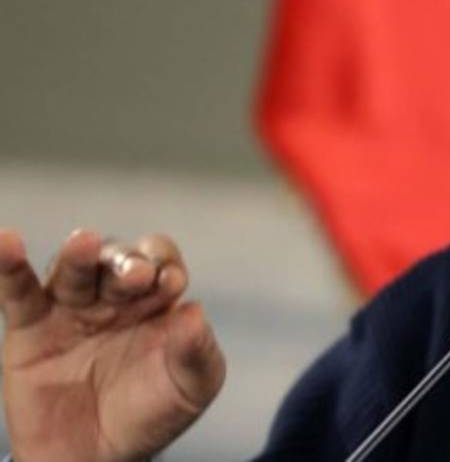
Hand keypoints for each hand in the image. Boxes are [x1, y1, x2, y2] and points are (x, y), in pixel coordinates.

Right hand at [0, 229, 224, 461]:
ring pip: (74, 270)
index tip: (170, 283)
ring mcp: (71, 309)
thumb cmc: (151, 415)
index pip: (161, 262)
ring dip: (81, 256)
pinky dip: (8, 265)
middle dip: (127, 263)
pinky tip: (6, 242)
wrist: (97, 460)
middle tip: (135, 276)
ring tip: (83, 243)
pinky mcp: (30, 328)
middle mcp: (114, 297)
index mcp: (156, 301)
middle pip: (117, 261)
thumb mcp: (191, 387)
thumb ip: (198, 351)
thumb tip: (196, 312)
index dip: (164, 264)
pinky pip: (17, 290)